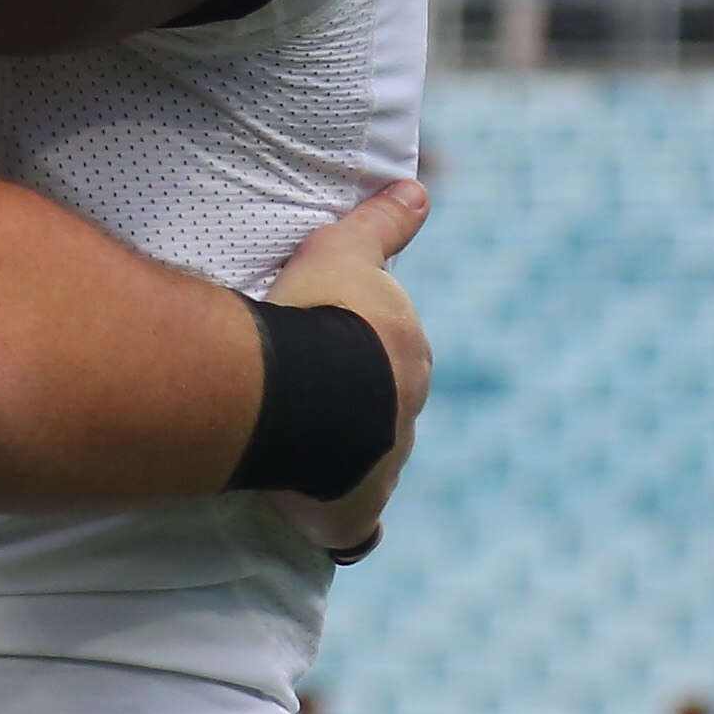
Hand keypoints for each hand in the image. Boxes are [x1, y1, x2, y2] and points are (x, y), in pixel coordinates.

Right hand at [258, 179, 431, 550]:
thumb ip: (381, 222)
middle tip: (307, 402)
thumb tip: (418, 187)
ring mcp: (382, 469)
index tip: (331, 353)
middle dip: (359, 410)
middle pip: (386, 412)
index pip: (394, 357)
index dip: (363, 355)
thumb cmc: (322, 317)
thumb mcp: (345, 252)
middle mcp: (406, 415)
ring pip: (369, 466)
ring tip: (296, 456)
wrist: (309, 394)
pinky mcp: (353, 516)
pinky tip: (314, 519)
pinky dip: (336, 523)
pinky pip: (349, 527)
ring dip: (342, 462)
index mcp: (407, 356)